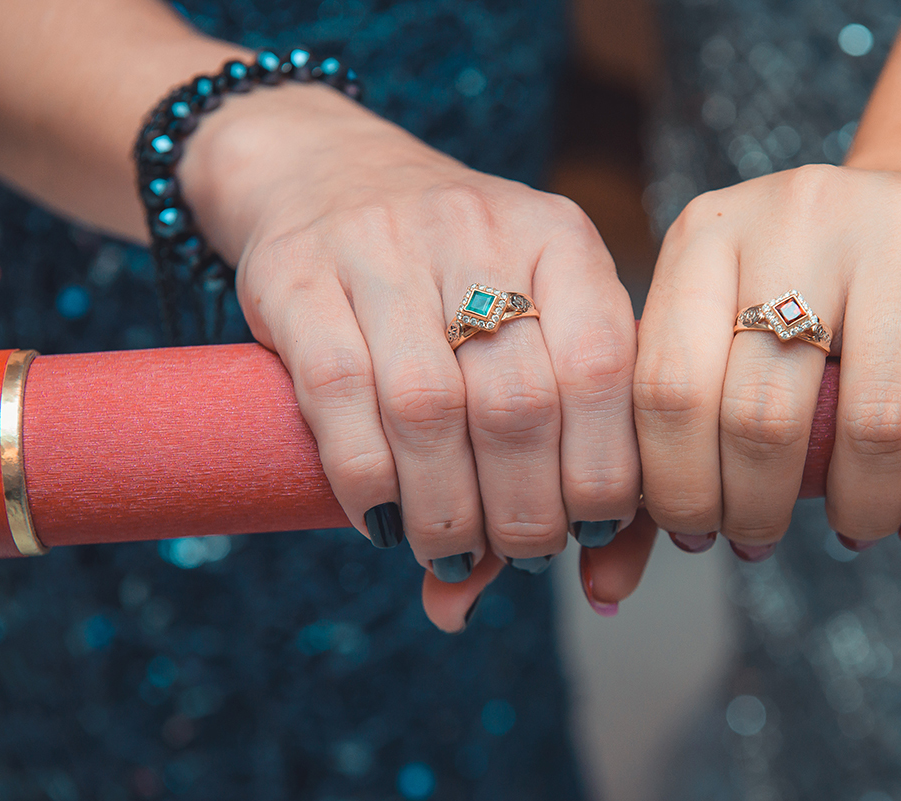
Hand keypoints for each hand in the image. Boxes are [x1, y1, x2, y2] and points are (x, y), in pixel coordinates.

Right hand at [177, 82, 640, 629]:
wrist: (327, 173)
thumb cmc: (453, 277)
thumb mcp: (526, 320)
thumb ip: (566, 440)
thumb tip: (597, 590)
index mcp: (559, 239)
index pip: (604, 368)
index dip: (605, 470)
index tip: (590, 530)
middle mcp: (478, 229)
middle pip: (519, 403)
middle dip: (526, 512)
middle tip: (521, 555)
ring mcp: (382, 245)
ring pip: (428, 409)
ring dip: (447, 512)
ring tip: (453, 552)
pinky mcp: (295, 274)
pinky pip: (339, 397)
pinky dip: (368, 482)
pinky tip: (385, 522)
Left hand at [634, 164, 900, 555]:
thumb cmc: (816, 289)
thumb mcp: (729, 314)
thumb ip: (676, 418)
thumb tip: (616, 570)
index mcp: (710, 234)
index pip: (667, 387)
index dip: (677, 488)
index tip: (696, 531)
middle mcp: (800, 213)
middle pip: (762, 414)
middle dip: (756, 511)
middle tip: (761, 540)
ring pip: (877, 420)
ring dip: (862, 509)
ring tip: (854, 528)